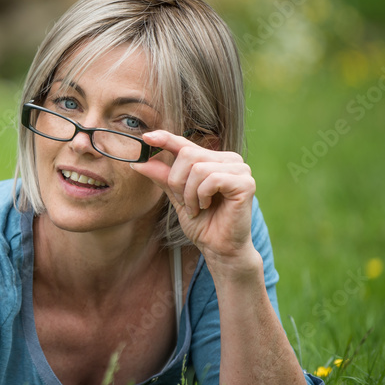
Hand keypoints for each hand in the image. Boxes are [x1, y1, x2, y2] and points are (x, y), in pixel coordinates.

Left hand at [132, 131, 256, 263]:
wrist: (219, 248)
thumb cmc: (202, 223)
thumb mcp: (176, 196)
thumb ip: (163, 177)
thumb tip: (138, 161)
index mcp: (214, 159)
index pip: (185, 144)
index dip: (165, 139)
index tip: (146, 137)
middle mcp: (229, 159)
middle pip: (188, 154)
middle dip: (177, 181)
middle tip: (182, 201)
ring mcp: (240, 169)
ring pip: (198, 168)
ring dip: (189, 193)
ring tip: (195, 208)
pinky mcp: (246, 183)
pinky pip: (212, 179)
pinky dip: (201, 196)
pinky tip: (205, 207)